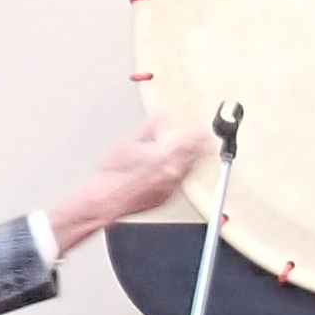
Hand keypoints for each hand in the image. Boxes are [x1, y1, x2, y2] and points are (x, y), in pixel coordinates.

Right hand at [50, 117, 212, 252]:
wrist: (107, 200)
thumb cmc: (113, 174)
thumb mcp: (129, 142)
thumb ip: (149, 127)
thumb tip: (162, 114)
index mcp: (163, 157)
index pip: (188, 142)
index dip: (197, 132)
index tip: (201, 126)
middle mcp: (170, 174)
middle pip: (194, 157)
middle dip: (201, 145)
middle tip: (207, 137)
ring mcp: (170, 188)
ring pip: (190, 171)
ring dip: (196, 159)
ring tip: (202, 150)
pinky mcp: (166, 199)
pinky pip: (181, 184)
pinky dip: (184, 174)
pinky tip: (183, 168)